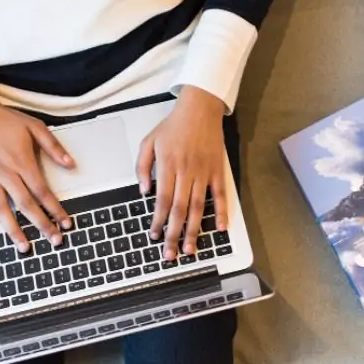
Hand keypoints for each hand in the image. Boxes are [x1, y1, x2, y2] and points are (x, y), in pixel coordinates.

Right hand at [0, 85, 74, 252]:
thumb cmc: (4, 120)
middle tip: (54, 240)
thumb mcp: (35, 127)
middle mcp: (5, 174)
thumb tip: (71, 164)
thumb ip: (54, 148)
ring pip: (2, 210)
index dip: (55, 209)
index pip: (42, 191)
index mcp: (22, 162)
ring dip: (14, 230)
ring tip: (24, 247)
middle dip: (41, 224)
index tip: (66, 222)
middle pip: (26, 205)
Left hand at [136, 86, 228, 259]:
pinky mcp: (218, 171)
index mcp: (168, 166)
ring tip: (190, 248)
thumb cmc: (173, 126)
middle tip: (171, 254)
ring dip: (194, 230)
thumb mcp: (149, 141)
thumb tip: (144, 192)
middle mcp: (187, 172)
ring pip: (198, 207)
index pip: (162, 200)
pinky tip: (219, 229)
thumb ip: (142, 167)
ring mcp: (204, 173)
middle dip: (174, 234)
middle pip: (179, 209)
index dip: (158, 221)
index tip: (154, 236)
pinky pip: (220, 195)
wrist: (200, 109)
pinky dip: (221, 212)